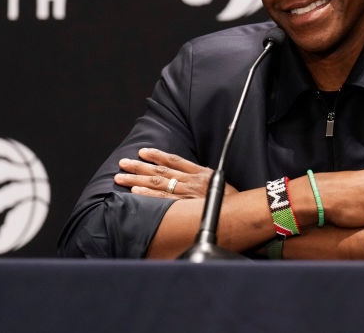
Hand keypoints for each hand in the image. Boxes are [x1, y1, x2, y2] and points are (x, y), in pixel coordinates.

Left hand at [114, 147, 237, 198]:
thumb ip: (203, 180)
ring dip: (137, 178)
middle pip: (160, 170)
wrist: (242, 211)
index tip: (142, 152)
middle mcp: (191, 180)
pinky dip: (148, 194)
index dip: (157, 155)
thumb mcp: (219, 184)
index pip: (174, 160)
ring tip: (121, 176)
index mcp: (200, 172)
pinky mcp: (186, 204)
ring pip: (158, 182)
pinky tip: (135, 191)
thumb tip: (188, 178)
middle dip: (139, 167)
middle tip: (123, 164)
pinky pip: (163, 198)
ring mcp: (187, 192)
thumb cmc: (232, 200)